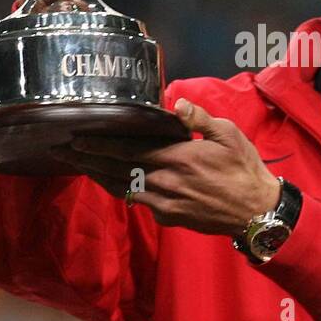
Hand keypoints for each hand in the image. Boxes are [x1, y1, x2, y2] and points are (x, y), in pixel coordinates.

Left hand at [55, 98, 282, 235]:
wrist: (256, 211)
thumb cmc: (244, 168)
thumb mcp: (227, 134)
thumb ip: (198, 119)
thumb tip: (176, 102)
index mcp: (176, 158)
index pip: (127, 150)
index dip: (100, 145)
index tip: (77, 138)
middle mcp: (164, 182)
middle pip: (117, 170)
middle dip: (88, 160)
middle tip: (64, 151)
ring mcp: (165, 204)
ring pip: (124, 189)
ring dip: (99, 177)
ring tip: (80, 166)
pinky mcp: (170, 218)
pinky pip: (140, 202)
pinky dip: (123, 191)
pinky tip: (112, 183)